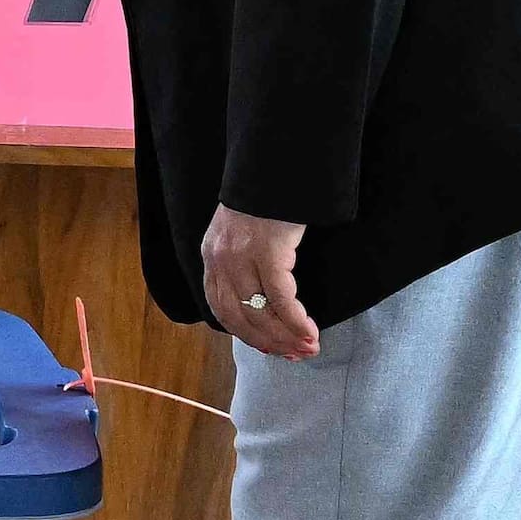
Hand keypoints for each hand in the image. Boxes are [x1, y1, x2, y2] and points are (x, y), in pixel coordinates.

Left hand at [202, 207, 318, 359]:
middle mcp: (220, 259)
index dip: (246, 334)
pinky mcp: (266, 252)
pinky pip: (280, 298)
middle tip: (295, 355)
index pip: (221, 309)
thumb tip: (265, 297)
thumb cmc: (267, 198)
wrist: (273, 164)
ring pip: (258, 313)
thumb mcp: (243, 231)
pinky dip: (295, 320)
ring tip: (308, 348)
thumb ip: (244, 261)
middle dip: (269, 342)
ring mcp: (240, 256)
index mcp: (212, 256)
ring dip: (285, 336)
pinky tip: (309, 331)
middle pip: (239, 317)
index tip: (270, 348)